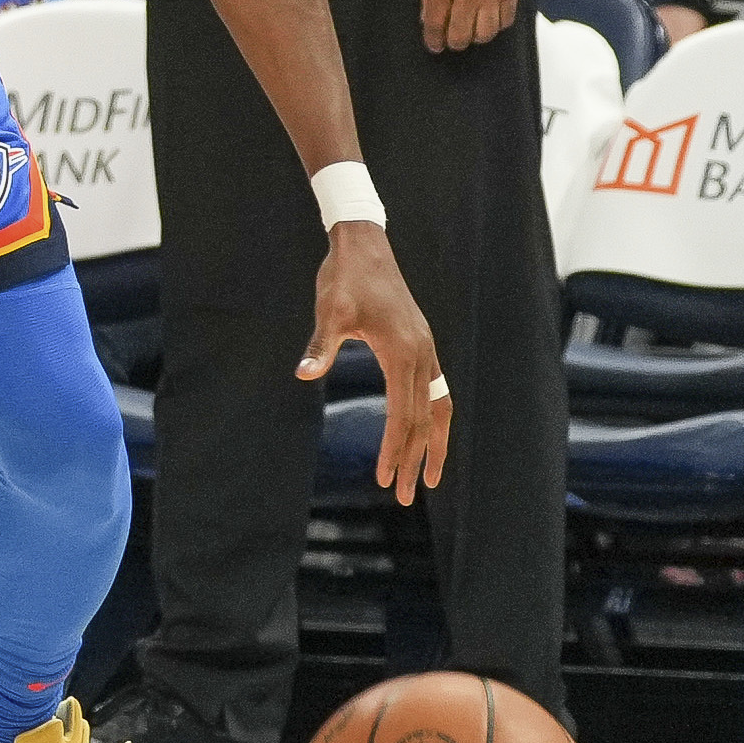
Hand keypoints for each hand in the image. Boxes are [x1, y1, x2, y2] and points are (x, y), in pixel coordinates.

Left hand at [298, 221, 448, 502]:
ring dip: (435, 445)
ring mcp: (427, 350)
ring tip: (430, 478)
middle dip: (415, 460)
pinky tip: (427, 435)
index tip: (385, 479)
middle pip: (424, 420)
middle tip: (403, 497)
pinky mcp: (423, 345)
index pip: (402, 414)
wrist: (363, 245)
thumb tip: (304, 374)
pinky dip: (434, 419)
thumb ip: (320, 346)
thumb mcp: (328, 311)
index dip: (394, 449)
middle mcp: (423, 354)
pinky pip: (437, 391)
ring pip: (439, 408)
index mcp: (403, 352)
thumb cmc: (342, 279)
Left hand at [418, 0, 527, 53]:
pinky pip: (506, 20)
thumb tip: (429, 14)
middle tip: (452, 40)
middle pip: (460, 35)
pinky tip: (491, 18)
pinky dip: (498, 24)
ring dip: (476, 36)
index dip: (433, 39)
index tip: (434, 45)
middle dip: (454, 42)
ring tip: (472, 30)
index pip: (434, 22)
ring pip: (485, 34)